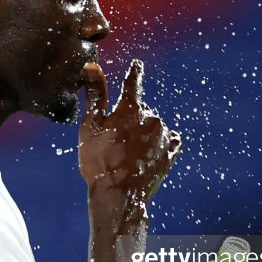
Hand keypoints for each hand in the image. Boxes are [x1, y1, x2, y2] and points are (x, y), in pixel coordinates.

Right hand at [79, 60, 181, 201]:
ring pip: (153, 126)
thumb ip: (95, 94)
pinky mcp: (171, 154)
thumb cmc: (99, 161)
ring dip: (143, 132)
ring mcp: (164, 136)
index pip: (134, 81)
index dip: (134, 72)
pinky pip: (168, 141)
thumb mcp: (90, 126)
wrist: (118, 196)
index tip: (137, 65)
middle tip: (114, 139)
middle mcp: (152, 117)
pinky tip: (145, 154)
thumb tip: (92, 66)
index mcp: (131, 107)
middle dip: (130, 118)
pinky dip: (158, 143)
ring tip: (127, 153)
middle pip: (141, 109)